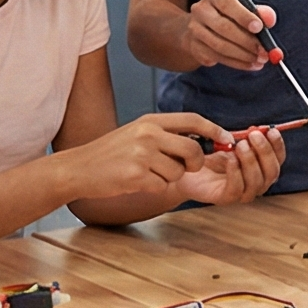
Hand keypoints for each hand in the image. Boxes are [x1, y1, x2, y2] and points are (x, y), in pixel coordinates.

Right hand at [66, 112, 232, 200]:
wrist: (78, 169)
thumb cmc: (111, 154)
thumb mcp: (137, 133)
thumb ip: (165, 135)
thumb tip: (199, 140)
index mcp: (150, 121)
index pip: (192, 120)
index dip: (214, 130)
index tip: (228, 140)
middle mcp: (148, 134)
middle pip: (193, 150)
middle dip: (195, 163)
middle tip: (186, 168)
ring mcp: (142, 154)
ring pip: (178, 172)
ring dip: (168, 178)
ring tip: (146, 173)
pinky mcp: (136, 175)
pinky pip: (162, 186)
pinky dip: (154, 188)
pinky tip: (136, 182)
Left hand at [176, 124, 285, 206]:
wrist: (185, 167)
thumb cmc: (209, 156)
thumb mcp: (229, 142)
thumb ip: (244, 138)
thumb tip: (257, 131)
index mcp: (260, 167)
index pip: (278, 159)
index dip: (277, 146)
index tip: (270, 131)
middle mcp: (256, 182)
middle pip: (272, 172)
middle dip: (265, 152)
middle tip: (253, 137)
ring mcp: (242, 193)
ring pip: (257, 182)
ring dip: (250, 161)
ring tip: (239, 146)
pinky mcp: (226, 198)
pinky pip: (237, 190)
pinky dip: (236, 173)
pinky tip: (229, 159)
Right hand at [186, 0, 279, 73]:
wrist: (203, 27)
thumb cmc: (231, 15)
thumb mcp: (245, 8)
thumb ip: (260, 12)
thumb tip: (269, 19)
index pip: (227, 4)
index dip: (243, 16)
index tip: (259, 27)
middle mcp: (201, 10)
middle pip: (224, 27)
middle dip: (247, 41)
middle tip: (265, 52)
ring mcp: (195, 29)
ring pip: (220, 46)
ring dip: (244, 55)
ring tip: (261, 60)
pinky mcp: (195, 47)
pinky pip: (218, 58)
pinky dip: (238, 63)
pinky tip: (252, 65)